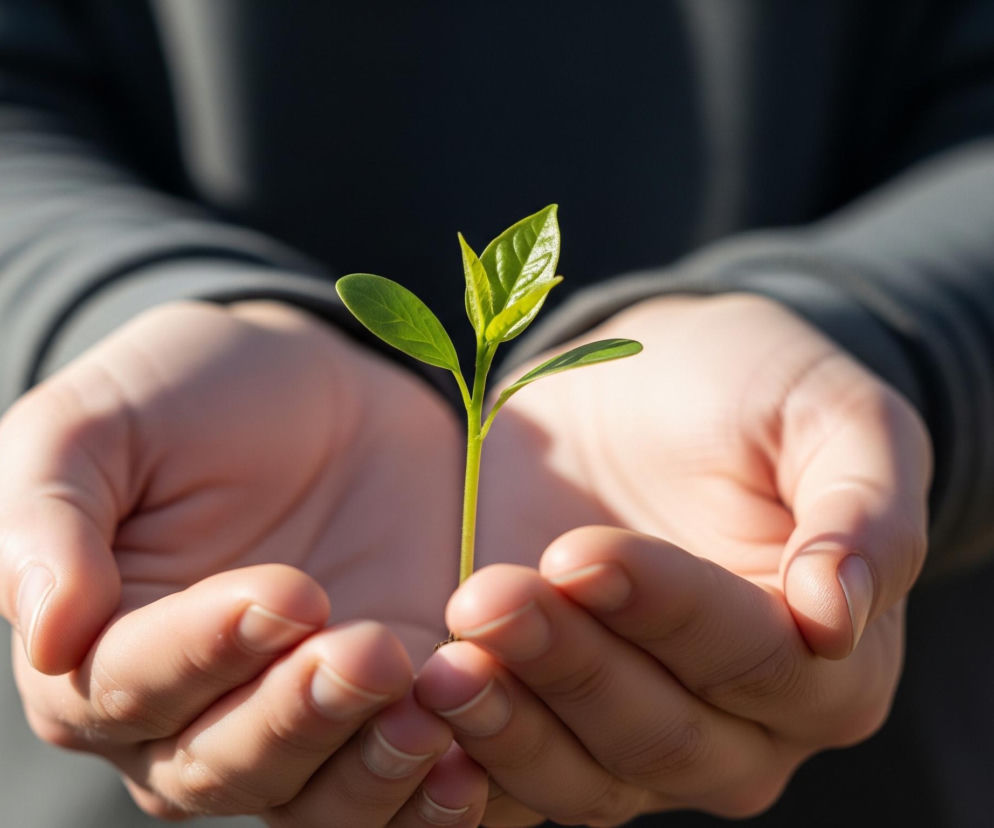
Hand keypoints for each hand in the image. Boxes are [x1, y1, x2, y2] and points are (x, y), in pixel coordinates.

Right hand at [0, 300, 486, 823]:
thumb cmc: (195, 394)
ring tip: (432, 719)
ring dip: (371, 773)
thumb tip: (47, 635)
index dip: (205, 653)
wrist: (322, 391)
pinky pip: (395, 788)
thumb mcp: (98, 422)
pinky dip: (430, 795)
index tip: (289, 593)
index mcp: (98, 649)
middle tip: (370, 652)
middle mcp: (188, 714)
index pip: (131, 686)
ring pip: (312, 799)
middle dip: (298, 719)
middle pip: (224, 764)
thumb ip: (49, 517)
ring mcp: (292, 721)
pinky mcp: (379, 714)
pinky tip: (474, 767)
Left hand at [416, 293, 931, 824]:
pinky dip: (469, 754)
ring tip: (441, 662)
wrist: (649, 391)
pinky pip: (519, 775)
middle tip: (486, 597)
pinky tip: (416, 702)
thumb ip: (864, 507)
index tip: (580, 552)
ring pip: (586, 774)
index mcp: (830, 659)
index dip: (668, 611)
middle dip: (571, 667)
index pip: (756, 658)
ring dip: (509, 725)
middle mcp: (744, 725)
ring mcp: (644, 739)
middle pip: (663, 732)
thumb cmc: (751, 391)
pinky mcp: (559, 724)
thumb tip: (841, 612)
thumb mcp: (830, 414)